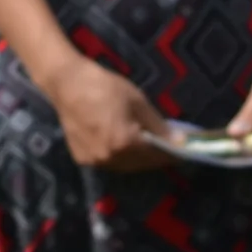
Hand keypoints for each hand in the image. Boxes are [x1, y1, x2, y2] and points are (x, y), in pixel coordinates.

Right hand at [43, 57, 170, 171]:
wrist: (67, 84)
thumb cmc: (105, 87)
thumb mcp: (138, 101)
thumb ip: (158, 126)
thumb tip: (180, 141)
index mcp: (126, 143)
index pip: (157, 156)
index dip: (172, 154)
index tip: (185, 152)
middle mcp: (110, 159)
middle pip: (141, 165)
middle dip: (155, 157)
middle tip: (166, 147)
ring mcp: (95, 161)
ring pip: (125, 166)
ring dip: (138, 159)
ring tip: (145, 145)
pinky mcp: (82, 159)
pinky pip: (108, 162)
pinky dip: (119, 156)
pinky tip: (121, 143)